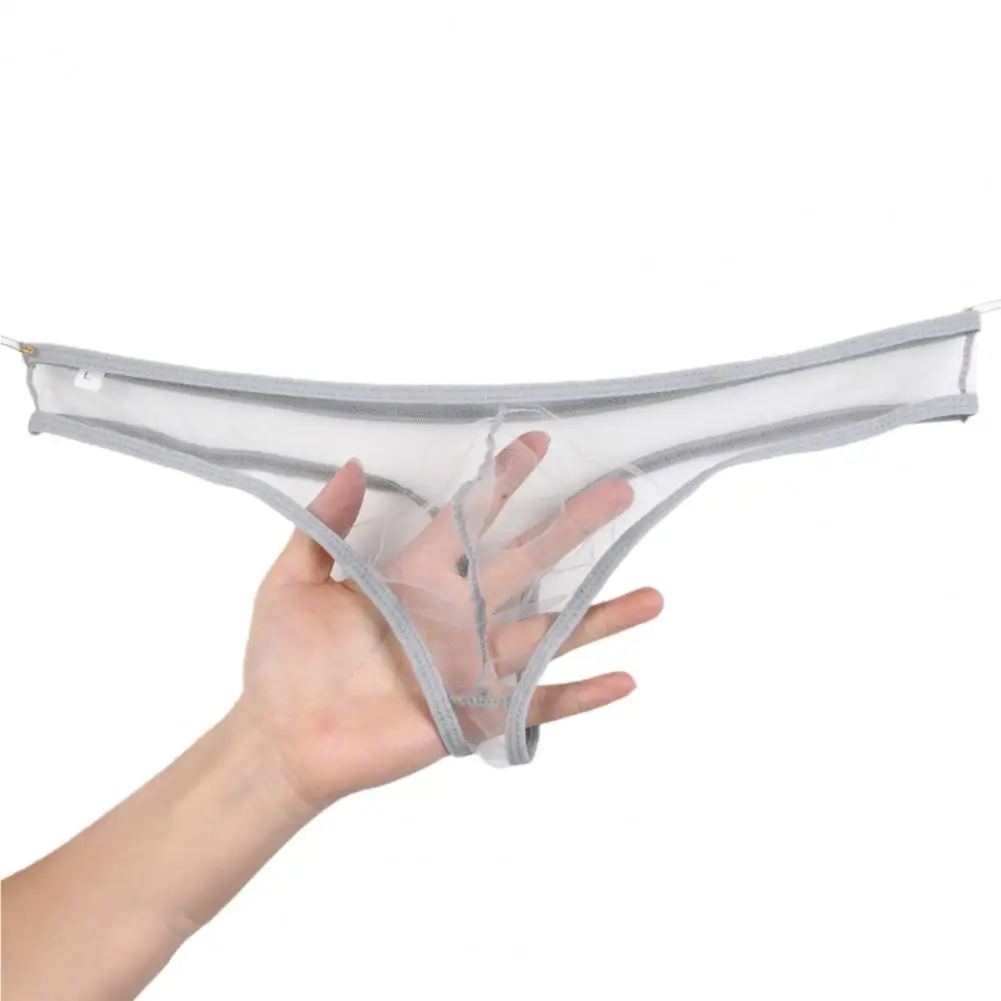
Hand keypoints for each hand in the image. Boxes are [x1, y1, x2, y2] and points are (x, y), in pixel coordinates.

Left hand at [238, 432, 662, 808]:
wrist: (280, 740)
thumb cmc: (282, 664)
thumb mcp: (290, 582)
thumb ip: (323, 526)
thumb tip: (349, 463)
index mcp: (416, 576)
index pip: (472, 517)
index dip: (504, 481)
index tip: (537, 443)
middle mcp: (455, 613)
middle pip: (528, 561)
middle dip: (573, 526)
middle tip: (621, 492)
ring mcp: (471, 663)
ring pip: (549, 631)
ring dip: (600, 614)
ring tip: (652, 594)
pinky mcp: (475, 710)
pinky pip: (538, 703)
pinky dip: (581, 694)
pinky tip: (625, 679)